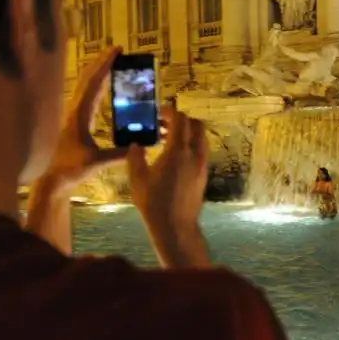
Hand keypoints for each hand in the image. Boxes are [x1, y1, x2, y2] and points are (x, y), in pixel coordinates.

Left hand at [40, 47, 126, 192]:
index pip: (94, 83)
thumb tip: (141, 147)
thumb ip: (118, 154)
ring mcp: (74, 113)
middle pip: (89, 78)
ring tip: (113, 62)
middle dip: (103, 62)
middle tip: (118, 50)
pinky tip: (104, 85)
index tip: (117, 51)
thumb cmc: (70, 169)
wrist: (52, 178)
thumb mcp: (96, 162)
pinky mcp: (76, 120)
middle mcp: (75, 109)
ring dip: (99, 71)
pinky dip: (97, 85)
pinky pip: (88, 96)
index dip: (105, 65)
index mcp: (80, 114)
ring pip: (87, 85)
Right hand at [127, 106, 208, 231]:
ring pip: (200, 139)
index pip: (180, 120)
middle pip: (196, 125)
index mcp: (178, 152)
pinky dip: (189, 146)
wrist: (176, 227)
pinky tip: (172, 157)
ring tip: (165, 140)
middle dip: (181, 120)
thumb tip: (135, 144)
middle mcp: (195, 156)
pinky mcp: (203, 175)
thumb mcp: (137, 179)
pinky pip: (200, 152)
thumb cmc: (154, 204)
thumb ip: (135, 157)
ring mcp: (202, 166)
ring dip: (186, 134)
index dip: (169, 112)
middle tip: (163, 124)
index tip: (157, 114)